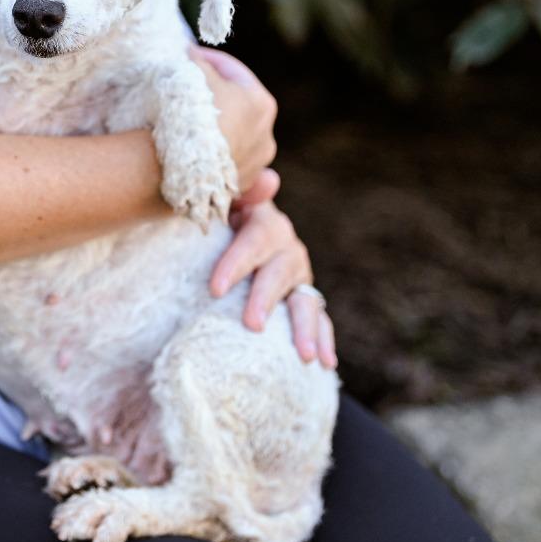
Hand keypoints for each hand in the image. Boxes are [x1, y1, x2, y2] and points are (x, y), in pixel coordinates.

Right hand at [189, 46, 276, 193]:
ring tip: (188, 122)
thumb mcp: (192, 75)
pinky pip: (225, 166)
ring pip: (233, 138)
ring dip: (216, 128)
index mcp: (261, 104)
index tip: (187, 54)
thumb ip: (200, 62)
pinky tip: (195, 152)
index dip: (208, 59)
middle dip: (215, 94)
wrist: (169, 169)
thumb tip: (195, 56)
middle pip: (238, 106)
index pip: (233, 71)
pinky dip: (213, 157)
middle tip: (187, 86)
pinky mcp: (235, 190)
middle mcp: (265, 138)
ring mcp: (253, 168)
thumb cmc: (187, 115)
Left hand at [210, 188, 336, 368]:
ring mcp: (299, 275)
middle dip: (266, 299)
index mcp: (265, 223)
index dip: (236, 263)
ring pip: (305, 301)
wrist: (239, 227)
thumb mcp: (223, 202)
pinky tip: (326, 364)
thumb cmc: (221, 220)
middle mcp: (287, 247)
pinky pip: (319, 320)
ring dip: (305, 328)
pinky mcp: (305, 297)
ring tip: (304, 355)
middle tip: (252, 324)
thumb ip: (240, 192)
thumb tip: (269, 177)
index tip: (214, 288)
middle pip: (280, 273)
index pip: (253, 241)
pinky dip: (324, 340)